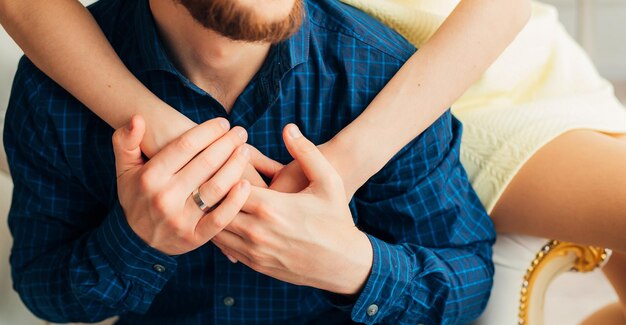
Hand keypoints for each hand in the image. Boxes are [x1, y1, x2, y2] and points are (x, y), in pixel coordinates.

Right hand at [112, 115, 250, 254]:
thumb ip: (126, 141)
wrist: (134, 241)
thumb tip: (137, 118)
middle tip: (241, 132)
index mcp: (150, 176)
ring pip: (216, 187)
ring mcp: (181, 219)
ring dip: (235, 166)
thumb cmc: (136, 196)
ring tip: (245, 151)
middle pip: (205, 163)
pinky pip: (220, 218)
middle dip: (227, 144)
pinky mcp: (195, 237)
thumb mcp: (124, 169)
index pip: (185, 146)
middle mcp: (165, 197)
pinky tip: (247, 184)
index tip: (223, 123)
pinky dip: (236, 201)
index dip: (208, 131)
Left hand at [213, 124, 372, 294]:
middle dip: (210, 190)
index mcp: (270, 207)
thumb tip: (288, 127)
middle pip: (216, 207)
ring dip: (212, 212)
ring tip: (211, 194)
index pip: (227, 184)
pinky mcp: (255, 264)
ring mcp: (254, 251)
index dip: (221, 170)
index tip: (221, 159)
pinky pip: (225, 247)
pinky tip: (223, 216)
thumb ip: (306, 152)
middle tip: (207, 174)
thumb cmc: (336, 218)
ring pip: (215, 228)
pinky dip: (219, 231)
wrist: (343, 263)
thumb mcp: (328, 181)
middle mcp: (257, 231)